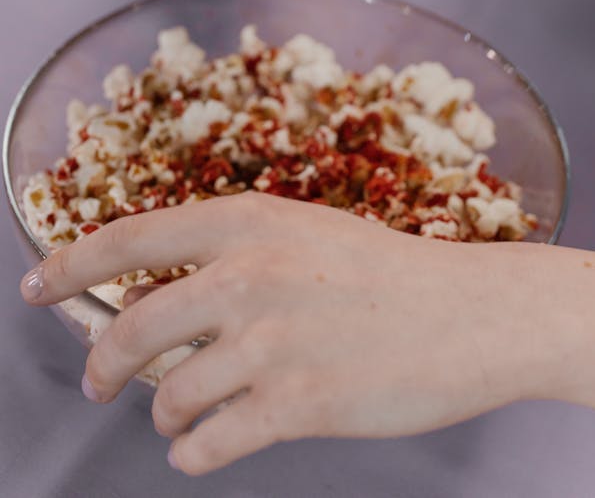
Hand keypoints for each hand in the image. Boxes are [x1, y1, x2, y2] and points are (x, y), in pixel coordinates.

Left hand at [19, 193, 547, 474]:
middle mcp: (250, 272)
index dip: (70, 264)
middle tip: (101, 385)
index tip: (35, 286)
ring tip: (183, 415)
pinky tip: (204, 445)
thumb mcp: (308, 235)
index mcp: (250, 220)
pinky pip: (205, 443)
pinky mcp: (297, 404)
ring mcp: (272, 339)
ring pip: (167, 394)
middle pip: (132, 328)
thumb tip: (157, 301)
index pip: (131, 238)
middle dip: (103, 366)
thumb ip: (235, 256)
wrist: (474, 314)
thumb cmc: (391, 275)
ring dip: (163, 412)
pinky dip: (192, 451)